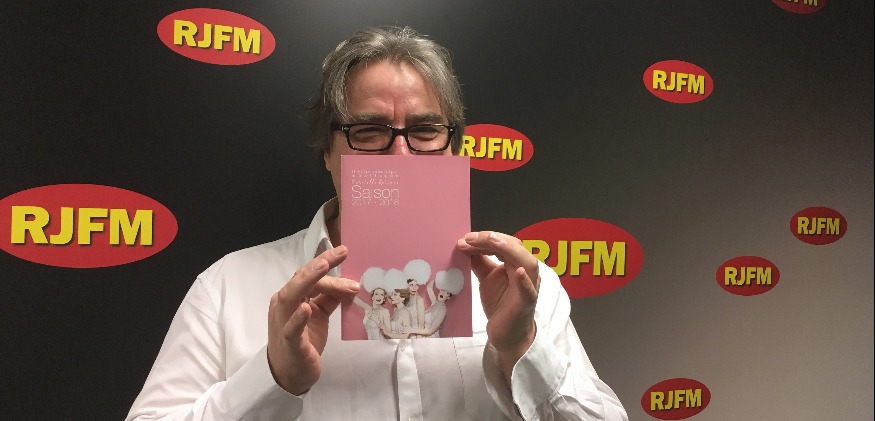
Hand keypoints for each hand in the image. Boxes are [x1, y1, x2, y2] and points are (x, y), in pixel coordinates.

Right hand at [267, 245, 358, 394]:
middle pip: (300, 280)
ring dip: (308, 281)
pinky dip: (298, 317)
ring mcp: (283, 323)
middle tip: (341, 254)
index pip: (308, 274)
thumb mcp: (319, 316)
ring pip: (291, 296)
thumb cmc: (304, 342)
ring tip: (324, 267)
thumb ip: (328, 299)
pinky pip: (291, 328)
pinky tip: (307, 308)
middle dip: (320, 265)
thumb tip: (346, 284)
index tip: (344, 251)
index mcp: (292, 298)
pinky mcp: (289, 342)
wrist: (290, 374)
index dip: (326, 261)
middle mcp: (284, 306)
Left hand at [457, 231, 538, 362]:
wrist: (508, 334)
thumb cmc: (501, 304)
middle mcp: (525, 271)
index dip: (484, 238)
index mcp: (515, 262)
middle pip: (514, 247)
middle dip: (491, 240)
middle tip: (469, 238)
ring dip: (508, 249)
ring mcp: (529, 286)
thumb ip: (480, 261)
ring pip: (526, 262)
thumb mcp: (487, 278)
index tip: (465, 239)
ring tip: (491, 241)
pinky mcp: (526, 303)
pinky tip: (518, 272)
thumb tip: (466, 245)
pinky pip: (529, 291)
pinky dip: (524, 281)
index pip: (503, 243)